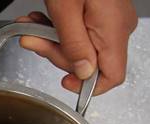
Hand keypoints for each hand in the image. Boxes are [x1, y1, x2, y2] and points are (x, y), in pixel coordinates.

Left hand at [17, 0, 137, 94]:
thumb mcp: (65, 12)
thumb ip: (73, 46)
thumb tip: (83, 74)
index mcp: (114, 31)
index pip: (112, 76)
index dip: (87, 85)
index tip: (63, 81)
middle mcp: (118, 27)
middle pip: (88, 61)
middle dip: (54, 52)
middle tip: (31, 38)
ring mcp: (111, 19)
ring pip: (80, 45)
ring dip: (50, 38)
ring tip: (31, 24)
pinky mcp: (102, 12)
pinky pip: (81, 29)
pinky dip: (58, 27)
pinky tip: (41, 19)